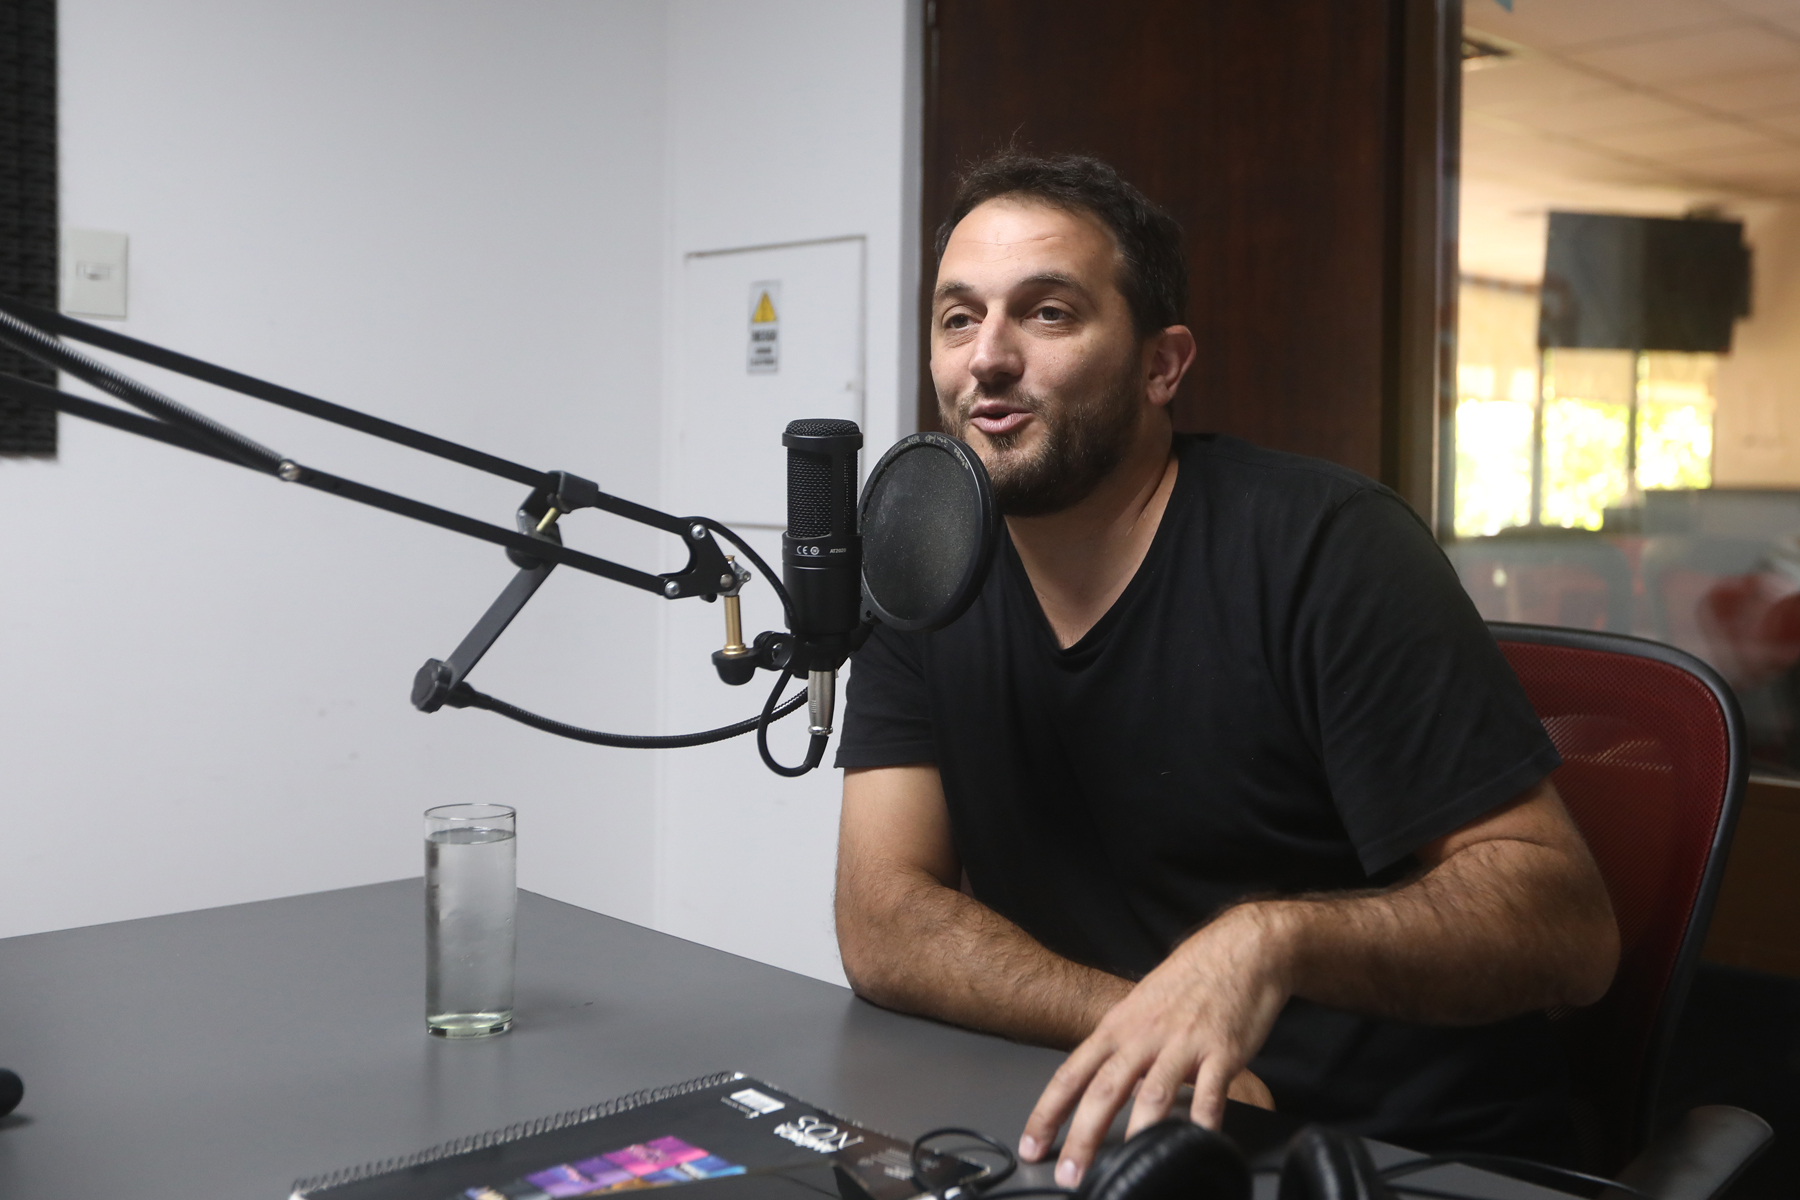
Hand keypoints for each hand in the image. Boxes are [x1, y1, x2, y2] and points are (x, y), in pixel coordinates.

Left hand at [1016, 904, 1292, 1185]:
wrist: (1237, 950)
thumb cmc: (1186, 982)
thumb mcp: (1138, 1009)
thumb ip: (1118, 1050)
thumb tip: (1095, 1089)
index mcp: (1117, 1028)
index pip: (1071, 1074)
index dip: (1047, 1113)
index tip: (1030, 1146)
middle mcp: (1143, 1036)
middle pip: (1105, 1090)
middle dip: (1083, 1137)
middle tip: (1070, 1174)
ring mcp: (1183, 1043)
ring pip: (1154, 1093)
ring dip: (1138, 1134)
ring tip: (1128, 1167)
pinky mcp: (1223, 1050)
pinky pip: (1211, 1090)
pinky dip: (1204, 1119)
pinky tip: (1199, 1142)